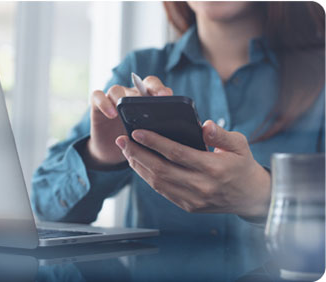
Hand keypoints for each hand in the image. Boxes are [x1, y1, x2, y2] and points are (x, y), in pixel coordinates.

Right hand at [86, 76, 172, 168]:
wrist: (112, 151)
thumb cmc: (135, 142)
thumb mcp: (149, 136)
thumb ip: (160, 128)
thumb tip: (180, 129)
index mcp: (146, 99)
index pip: (154, 86)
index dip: (160, 89)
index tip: (167, 97)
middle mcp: (130, 95)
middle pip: (139, 83)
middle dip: (148, 89)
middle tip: (156, 98)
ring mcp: (113, 99)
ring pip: (117, 89)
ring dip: (121, 97)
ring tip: (125, 110)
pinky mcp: (97, 105)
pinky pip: (97, 96)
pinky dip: (104, 103)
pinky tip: (111, 114)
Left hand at [115, 120, 270, 216]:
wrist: (251, 197)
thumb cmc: (243, 166)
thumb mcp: (240, 145)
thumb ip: (220, 134)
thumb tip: (204, 124)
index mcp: (213, 168)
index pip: (176, 153)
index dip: (154, 142)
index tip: (137, 132)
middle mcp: (201, 186)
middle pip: (160, 169)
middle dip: (137, 154)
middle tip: (122, 140)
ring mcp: (193, 199)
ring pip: (158, 183)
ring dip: (139, 167)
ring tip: (127, 151)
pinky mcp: (189, 206)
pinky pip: (163, 192)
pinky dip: (148, 178)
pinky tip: (140, 166)